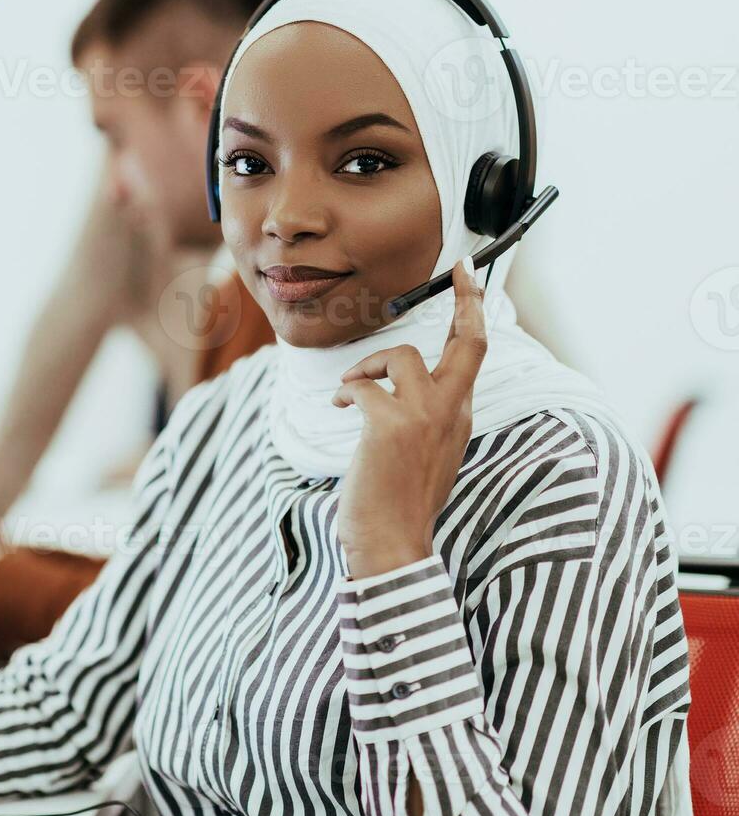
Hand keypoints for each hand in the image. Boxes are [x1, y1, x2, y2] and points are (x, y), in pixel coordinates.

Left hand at [332, 258, 486, 579]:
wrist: (392, 544)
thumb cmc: (399, 502)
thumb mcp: (424, 453)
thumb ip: (424, 417)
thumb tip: (396, 391)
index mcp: (460, 417)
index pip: (475, 356)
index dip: (473, 313)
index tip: (469, 278)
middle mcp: (452, 412)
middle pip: (468, 343)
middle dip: (466, 301)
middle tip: (459, 271)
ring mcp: (424, 417)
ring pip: (401, 357)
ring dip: (367, 367)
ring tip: (351, 389)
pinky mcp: (391, 426)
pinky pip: (363, 387)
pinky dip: (347, 392)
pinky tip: (340, 407)